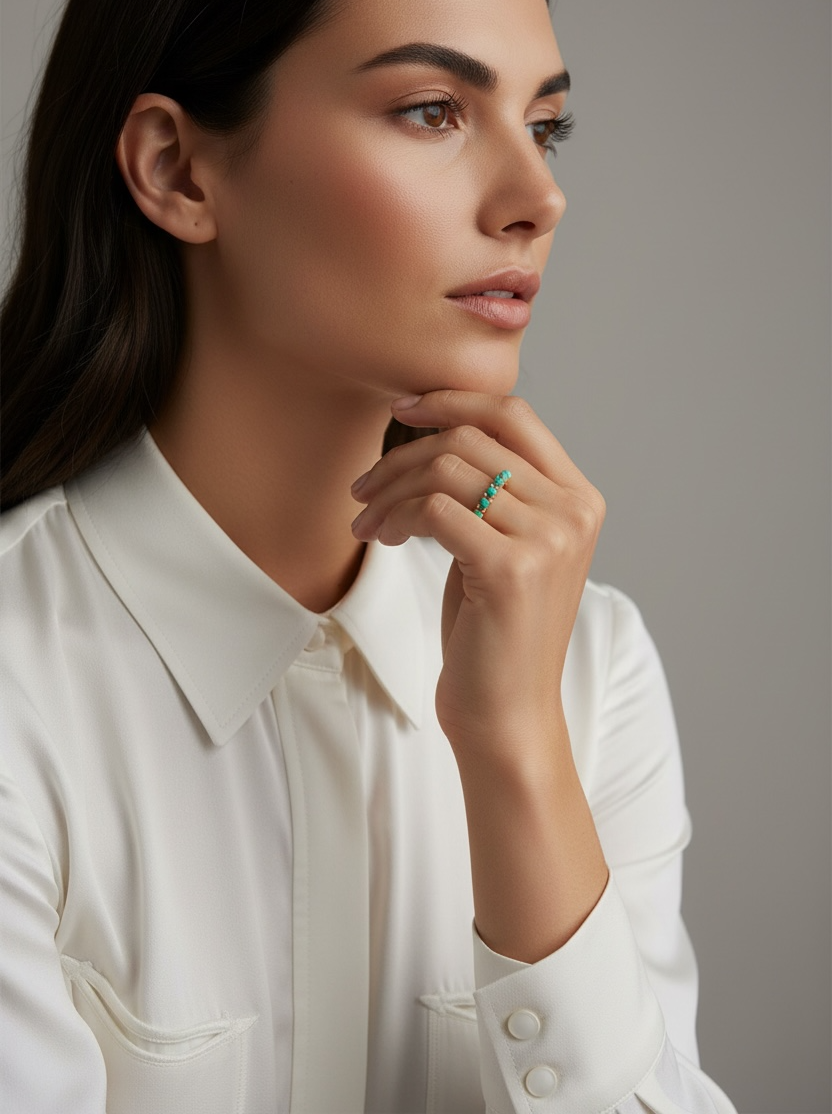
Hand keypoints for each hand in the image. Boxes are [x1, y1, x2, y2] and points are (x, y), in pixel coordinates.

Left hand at [350, 390, 605, 755]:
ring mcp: (548, 538)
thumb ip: (494, 488)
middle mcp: (573, 511)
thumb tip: (438, 428)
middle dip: (405, 454)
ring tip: (366, 521)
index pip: (514, 413)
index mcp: (579, 498)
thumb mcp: (505, 545)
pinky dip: (396, 517)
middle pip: (472, 435)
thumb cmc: (495, 632)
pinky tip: (381, 539)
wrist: (507, 715)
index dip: (452, 398)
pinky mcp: (512, 568)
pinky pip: (435, 510)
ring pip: (448, 468)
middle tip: (363, 487)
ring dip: (392, 489)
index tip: (401, 409)